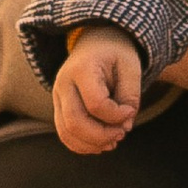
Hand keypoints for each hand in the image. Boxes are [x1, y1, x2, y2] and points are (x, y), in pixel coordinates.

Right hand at [54, 28, 142, 155]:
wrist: (96, 42)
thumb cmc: (116, 54)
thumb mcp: (130, 67)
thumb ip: (130, 96)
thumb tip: (124, 127)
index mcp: (82, 69)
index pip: (96, 104)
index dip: (116, 115)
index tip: (130, 111)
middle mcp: (63, 83)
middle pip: (75, 121)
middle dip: (101, 135)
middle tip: (122, 133)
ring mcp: (57, 96)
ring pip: (66, 132)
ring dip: (91, 144)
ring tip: (113, 141)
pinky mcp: (59, 107)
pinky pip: (64, 133)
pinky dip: (82, 144)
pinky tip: (101, 143)